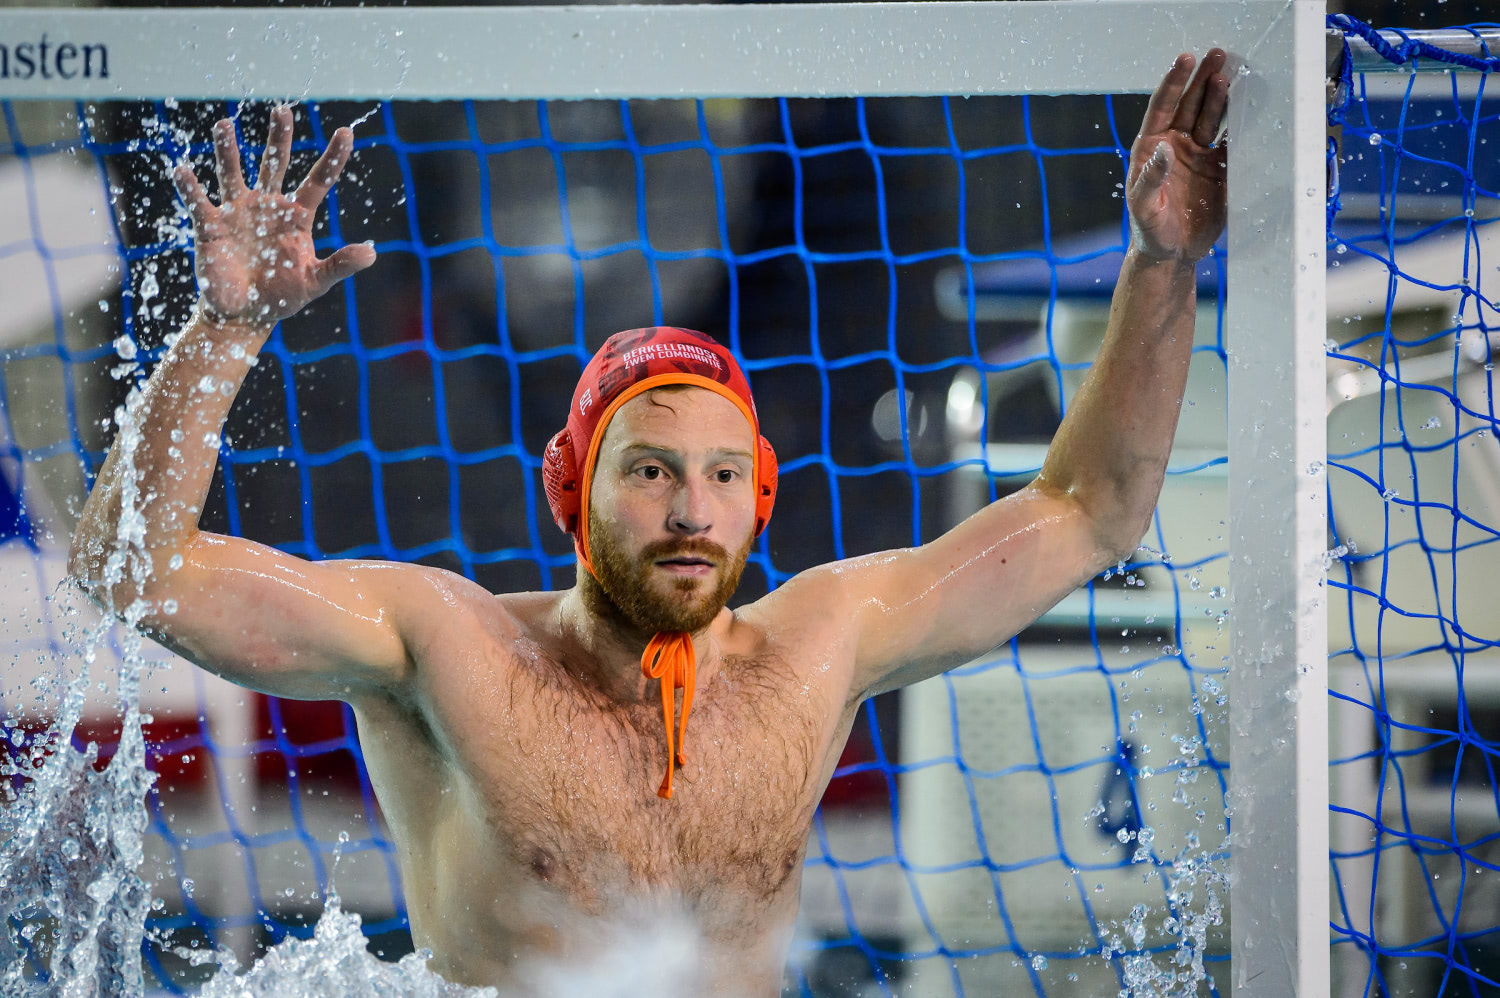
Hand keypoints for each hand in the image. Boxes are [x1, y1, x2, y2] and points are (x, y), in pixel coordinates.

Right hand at [173, 107, 375, 327]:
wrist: (244, 313)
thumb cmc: (281, 296)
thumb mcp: (315, 282)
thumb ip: (340, 265)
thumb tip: (372, 253)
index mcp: (295, 216)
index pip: (318, 181)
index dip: (332, 158)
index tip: (347, 132)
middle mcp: (266, 205)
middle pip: (274, 164)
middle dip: (279, 138)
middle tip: (282, 111)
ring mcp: (237, 211)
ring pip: (232, 172)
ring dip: (228, 150)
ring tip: (225, 125)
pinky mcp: (210, 226)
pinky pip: (198, 202)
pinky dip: (189, 187)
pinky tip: (183, 171)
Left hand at [1126, 50, 1229, 263]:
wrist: (1171, 254)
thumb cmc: (1148, 230)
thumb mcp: (1144, 206)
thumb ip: (1151, 178)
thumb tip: (1164, 148)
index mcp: (1152, 148)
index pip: (1162, 107)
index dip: (1174, 83)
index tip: (1185, 59)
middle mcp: (1176, 146)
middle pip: (1191, 105)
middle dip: (1203, 79)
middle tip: (1218, 54)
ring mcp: (1199, 156)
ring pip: (1212, 118)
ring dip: (1222, 96)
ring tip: (1232, 73)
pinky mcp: (1219, 169)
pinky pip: (1232, 141)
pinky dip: (1241, 126)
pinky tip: (1250, 108)